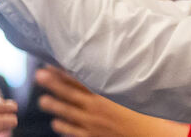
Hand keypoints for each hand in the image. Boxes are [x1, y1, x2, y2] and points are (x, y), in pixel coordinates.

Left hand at [35, 66, 188, 136]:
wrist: (152, 136)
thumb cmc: (146, 112)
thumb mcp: (132, 90)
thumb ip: (118, 77)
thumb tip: (106, 62)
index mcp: (105, 93)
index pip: (80, 79)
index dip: (64, 71)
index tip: (51, 64)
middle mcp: (96, 108)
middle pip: (70, 94)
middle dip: (53, 85)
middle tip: (38, 76)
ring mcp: (94, 125)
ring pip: (69, 114)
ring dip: (55, 107)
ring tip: (43, 101)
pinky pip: (76, 133)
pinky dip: (65, 129)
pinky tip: (56, 126)